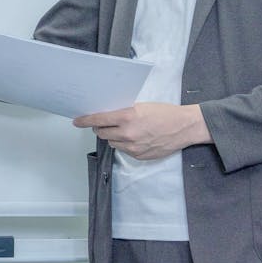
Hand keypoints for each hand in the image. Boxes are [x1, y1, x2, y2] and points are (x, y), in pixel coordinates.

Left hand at [73, 102, 211, 159]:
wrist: (184, 127)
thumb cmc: (165, 113)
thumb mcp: (141, 106)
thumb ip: (123, 111)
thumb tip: (107, 114)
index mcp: (128, 117)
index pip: (99, 119)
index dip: (85, 120)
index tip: (77, 121)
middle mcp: (128, 133)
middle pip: (102, 133)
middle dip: (100, 128)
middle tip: (103, 123)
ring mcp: (133, 147)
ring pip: (112, 142)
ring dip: (112, 136)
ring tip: (123, 129)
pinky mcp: (139, 156)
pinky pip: (123, 150)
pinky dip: (124, 143)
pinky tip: (133, 137)